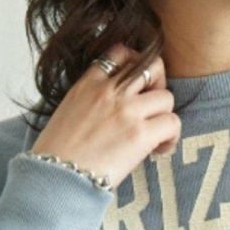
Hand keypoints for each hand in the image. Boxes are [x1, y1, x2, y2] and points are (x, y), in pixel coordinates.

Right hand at [30, 41, 181, 189]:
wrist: (57, 177)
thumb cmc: (57, 155)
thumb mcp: (68, 112)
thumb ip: (90, 100)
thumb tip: (111, 112)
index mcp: (89, 82)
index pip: (121, 52)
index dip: (137, 65)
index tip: (138, 87)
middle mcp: (109, 90)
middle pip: (153, 66)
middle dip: (159, 85)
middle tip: (153, 108)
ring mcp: (126, 110)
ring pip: (166, 97)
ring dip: (165, 116)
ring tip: (157, 137)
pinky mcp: (139, 134)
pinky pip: (172, 123)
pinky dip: (171, 137)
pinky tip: (159, 150)